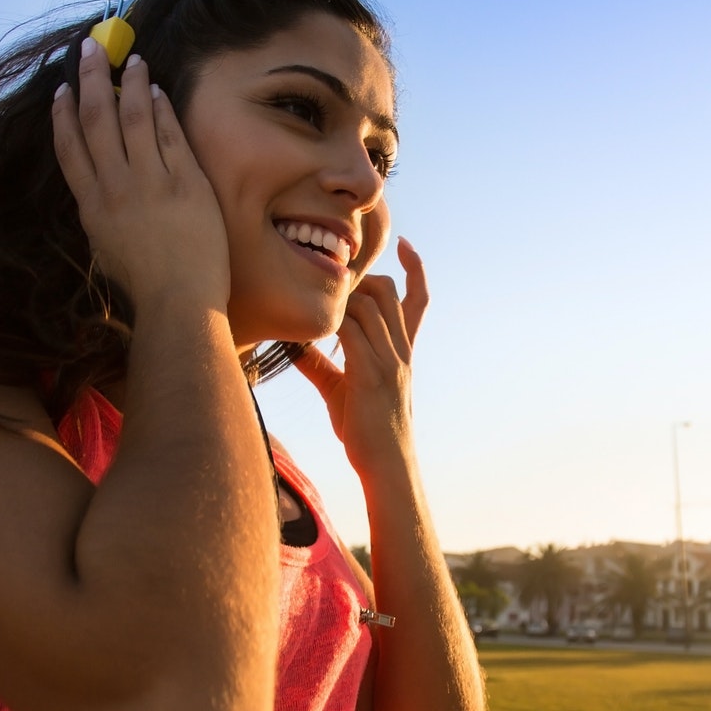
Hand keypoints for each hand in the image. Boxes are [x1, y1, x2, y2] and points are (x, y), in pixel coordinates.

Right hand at [50, 38, 229, 317]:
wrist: (178, 305)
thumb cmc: (145, 287)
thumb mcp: (105, 250)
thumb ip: (100, 215)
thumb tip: (97, 190)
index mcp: (91, 207)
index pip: (69, 148)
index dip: (63, 114)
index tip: (63, 87)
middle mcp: (115, 189)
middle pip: (96, 121)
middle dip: (91, 80)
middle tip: (91, 49)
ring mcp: (150, 184)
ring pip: (133, 119)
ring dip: (130, 84)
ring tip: (132, 60)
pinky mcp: (185, 184)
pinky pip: (169, 135)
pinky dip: (161, 109)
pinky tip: (158, 91)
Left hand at [296, 236, 429, 481]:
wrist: (387, 466)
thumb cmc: (368, 431)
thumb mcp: (343, 390)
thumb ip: (321, 364)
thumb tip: (292, 346)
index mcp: (403, 351)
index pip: (419, 300)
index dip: (415, 269)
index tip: (405, 245)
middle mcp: (401, 350)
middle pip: (387, 292)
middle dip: (358, 280)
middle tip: (328, 288)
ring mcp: (390, 362)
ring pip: (368, 307)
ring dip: (340, 300)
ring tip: (314, 306)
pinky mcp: (372, 376)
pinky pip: (351, 334)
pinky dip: (332, 322)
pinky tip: (312, 324)